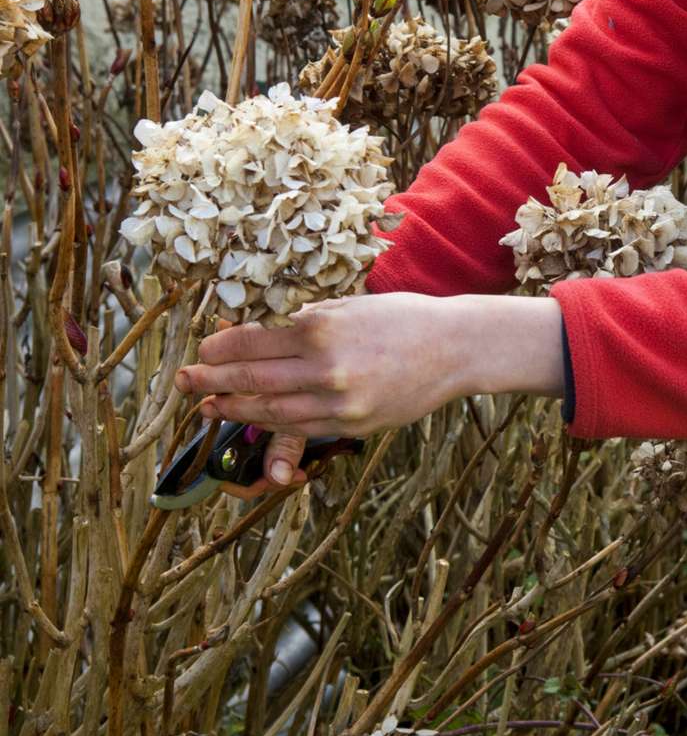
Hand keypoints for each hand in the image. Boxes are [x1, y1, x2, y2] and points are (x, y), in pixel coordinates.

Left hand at [175, 292, 564, 485]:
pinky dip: (273, 426)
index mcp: (320, 330)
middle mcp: (325, 369)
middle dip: (212, 383)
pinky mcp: (354, 425)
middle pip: (253, 380)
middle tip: (183, 383)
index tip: (202, 351)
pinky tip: (254, 421)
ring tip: (208, 408)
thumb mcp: (346, 307)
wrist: (453, 348)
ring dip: (235, 411)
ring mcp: (340, 403)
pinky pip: (303, 428)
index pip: (253, 343)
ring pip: (272, 412)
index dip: (220, 350)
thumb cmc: (399, 318)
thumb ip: (302, 323)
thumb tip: (258, 333)